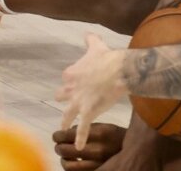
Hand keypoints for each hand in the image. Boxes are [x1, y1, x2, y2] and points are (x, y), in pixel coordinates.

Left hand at [53, 123, 125, 169]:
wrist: (133, 152)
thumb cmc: (116, 137)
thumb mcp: (104, 127)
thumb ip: (86, 129)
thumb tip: (65, 133)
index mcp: (99, 134)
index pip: (68, 135)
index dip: (58, 136)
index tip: (56, 136)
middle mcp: (97, 150)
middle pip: (65, 150)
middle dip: (58, 148)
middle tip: (58, 146)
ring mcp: (97, 164)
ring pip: (68, 165)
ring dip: (63, 160)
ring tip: (64, 157)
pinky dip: (71, 168)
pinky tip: (73, 163)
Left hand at [56, 34, 127, 149]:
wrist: (119, 70)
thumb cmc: (108, 58)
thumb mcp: (97, 46)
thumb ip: (90, 40)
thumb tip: (87, 33)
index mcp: (71, 73)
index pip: (67, 78)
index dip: (74, 81)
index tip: (82, 81)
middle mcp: (70, 88)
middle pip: (61, 95)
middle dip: (66, 98)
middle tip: (72, 101)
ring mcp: (78, 102)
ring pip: (66, 114)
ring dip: (65, 122)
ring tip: (63, 129)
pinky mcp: (87, 112)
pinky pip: (82, 128)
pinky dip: (80, 137)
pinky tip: (79, 147)